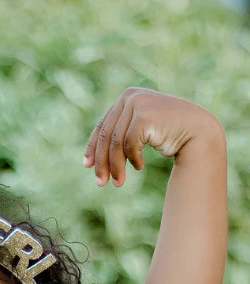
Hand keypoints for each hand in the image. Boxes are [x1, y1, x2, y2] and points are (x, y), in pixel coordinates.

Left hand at [83, 87, 216, 186]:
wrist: (199, 131)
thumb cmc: (169, 133)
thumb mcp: (141, 130)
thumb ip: (122, 133)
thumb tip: (94, 157)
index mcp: (126, 96)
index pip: (103, 126)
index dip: (93, 147)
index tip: (87, 165)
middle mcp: (130, 97)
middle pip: (107, 136)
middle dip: (102, 162)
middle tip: (100, 183)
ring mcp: (137, 104)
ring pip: (116, 143)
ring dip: (116, 167)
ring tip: (118, 183)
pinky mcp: (144, 116)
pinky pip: (129, 144)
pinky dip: (133, 159)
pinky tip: (139, 167)